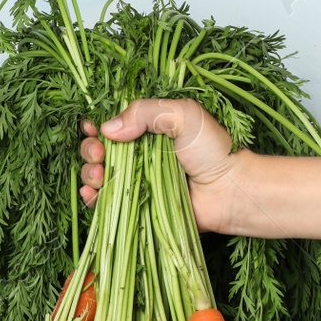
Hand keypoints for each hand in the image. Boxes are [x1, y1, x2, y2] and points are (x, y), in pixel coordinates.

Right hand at [78, 98, 247, 234]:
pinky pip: (107, 204)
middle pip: (98, 151)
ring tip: (99, 176)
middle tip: (100, 154)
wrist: (231, 192)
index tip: (90, 129)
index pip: (110, 126)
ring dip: (89, 174)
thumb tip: (107, 129)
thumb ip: (146, 112)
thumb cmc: (213, 150)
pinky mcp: (137, 208)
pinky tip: (91, 194)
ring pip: (98, 176)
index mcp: (147, 130)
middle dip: (90, 151)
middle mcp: (137, 156)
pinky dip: (92, 199)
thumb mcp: (183, 115)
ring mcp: (136, 182)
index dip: (95, 127)